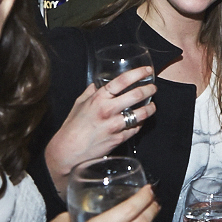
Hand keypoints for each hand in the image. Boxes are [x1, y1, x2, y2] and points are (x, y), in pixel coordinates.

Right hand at [45, 66, 156, 193]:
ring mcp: (115, 125)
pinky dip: (141, 123)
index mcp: (98, 98)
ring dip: (150, 108)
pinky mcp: (119, 139)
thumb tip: (99, 83)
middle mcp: (108, 110)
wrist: (69, 151)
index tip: (147, 70)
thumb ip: (92, 91)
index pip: (122, 81)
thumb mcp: (79, 103)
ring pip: (141, 113)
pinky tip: (141, 120)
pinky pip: (136, 128)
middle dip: (149, 89)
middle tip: (153, 88)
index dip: (138, 73)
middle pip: (136, 95)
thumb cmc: (73, 126)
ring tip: (152, 105)